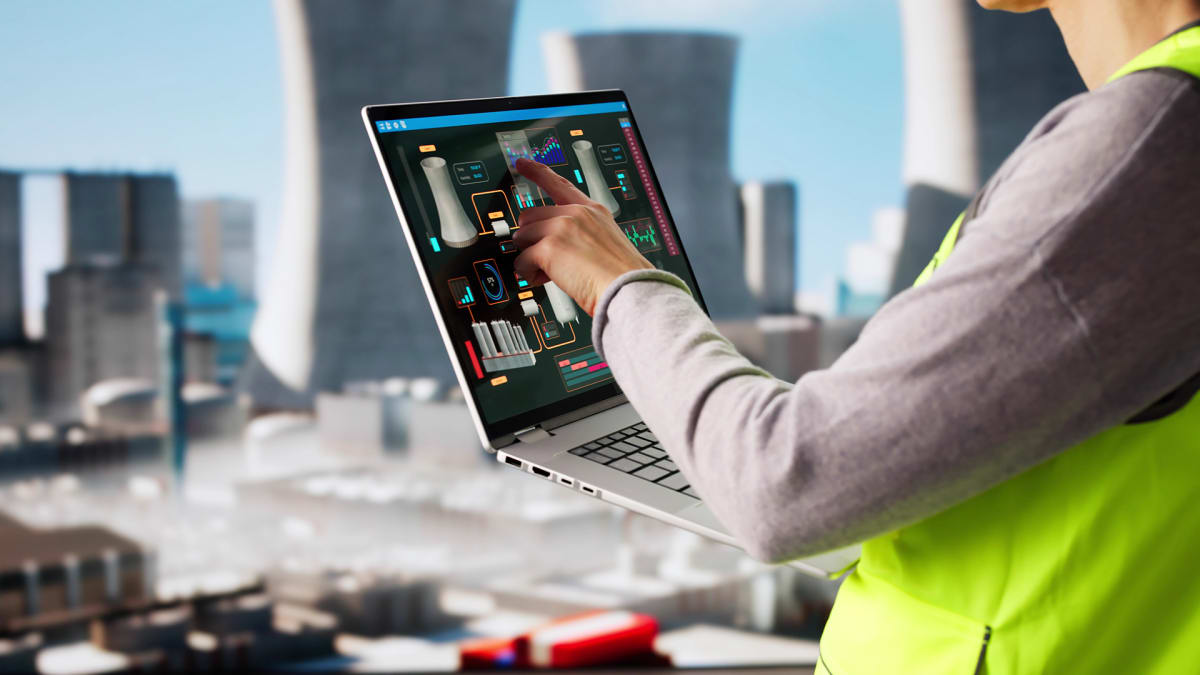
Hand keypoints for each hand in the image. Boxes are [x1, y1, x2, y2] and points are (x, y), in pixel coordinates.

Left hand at [512, 157, 652, 315]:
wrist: (629, 289)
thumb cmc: (621, 276)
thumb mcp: (605, 243)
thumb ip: (579, 236)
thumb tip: (550, 246)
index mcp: (593, 211)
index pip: (559, 184)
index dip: (537, 172)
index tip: (522, 163)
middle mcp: (576, 214)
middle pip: (530, 215)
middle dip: (530, 238)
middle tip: (546, 258)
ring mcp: (562, 227)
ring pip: (522, 237)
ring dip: (529, 257)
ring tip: (550, 272)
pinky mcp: (550, 247)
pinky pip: (522, 260)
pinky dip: (528, 273)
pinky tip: (545, 279)